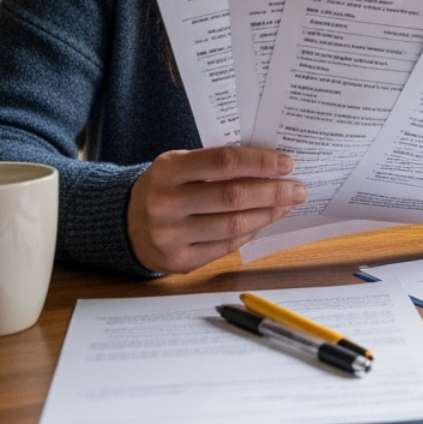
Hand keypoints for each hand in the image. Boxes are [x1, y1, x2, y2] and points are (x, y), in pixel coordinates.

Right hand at [127, 146, 306, 273]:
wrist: (125, 223)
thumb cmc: (165, 188)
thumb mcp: (179, 165)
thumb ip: (216, 163)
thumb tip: (270, 167)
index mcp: (167, 170)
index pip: (223, 162)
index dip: (259, 163)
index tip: (286, 164)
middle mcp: (165, 203)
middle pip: (232, 197)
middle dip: (272, 192)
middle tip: (297, 188)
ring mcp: (170, 236)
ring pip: (233, 225)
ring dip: (267, 214)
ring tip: (286, 204)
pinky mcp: (179, 261)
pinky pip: (226, 247)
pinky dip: (249, 232)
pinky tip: (263, 221)